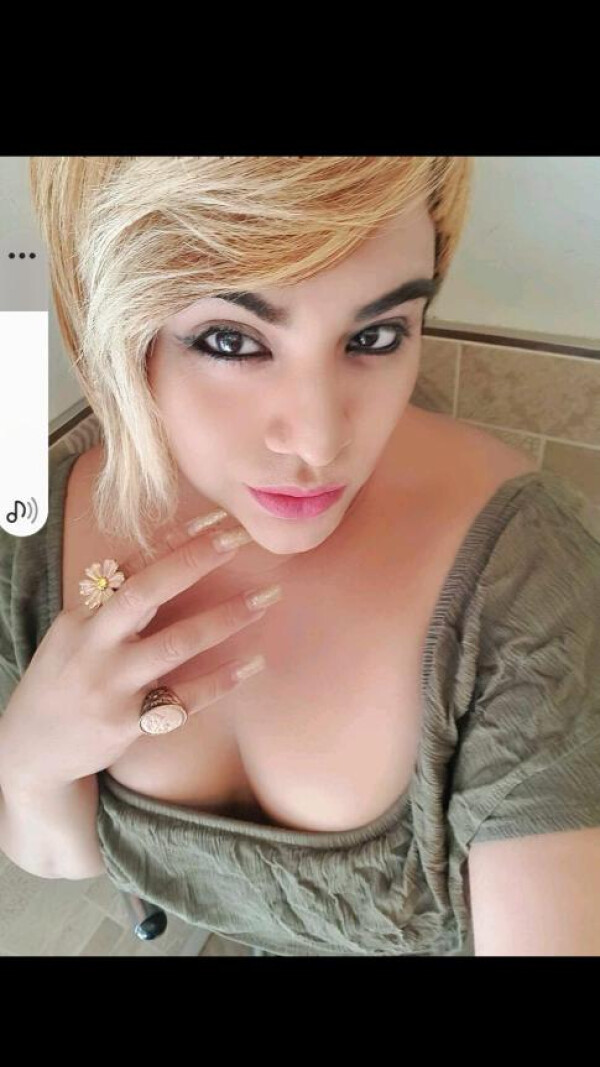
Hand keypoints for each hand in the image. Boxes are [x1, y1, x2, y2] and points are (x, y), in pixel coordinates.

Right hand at [0, 514, 280, 792]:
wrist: (33, 749)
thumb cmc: (66, 680)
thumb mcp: (76, 634)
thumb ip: (114, 603)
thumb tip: (170, 559)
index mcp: (83, 615)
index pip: (130, 565)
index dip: (173, 540)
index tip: (215, 519)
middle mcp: (94, 644)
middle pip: (145, 593)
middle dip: (194, 562)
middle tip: (239, 540)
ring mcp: (111, 684)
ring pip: (175, 644)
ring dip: (225, 619)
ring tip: (265, 599)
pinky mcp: (127, 723)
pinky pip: (185, 698)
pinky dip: (222, 680)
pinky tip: (253, 663)